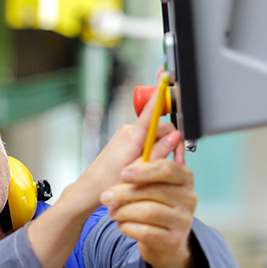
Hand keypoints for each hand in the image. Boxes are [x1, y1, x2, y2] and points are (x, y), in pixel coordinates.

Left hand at [60, 78, 184, 214]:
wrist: (90, 190)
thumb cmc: (109, 183)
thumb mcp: (140, 171)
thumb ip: (159, 152)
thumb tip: (175, 138)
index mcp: (133, 136)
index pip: (152, 109)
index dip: (161, 93)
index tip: (166, 77)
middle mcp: (129, 131)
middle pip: (161, 127)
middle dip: (172, 143)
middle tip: (177, 162)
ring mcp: (127, 135)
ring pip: (155, 135)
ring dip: (163, 148)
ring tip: (160, 168)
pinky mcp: (126, 140)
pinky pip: (146, 139)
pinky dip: (154, 150)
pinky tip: (151, 165)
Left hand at [101, 155, 196, 267]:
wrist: (164, 243)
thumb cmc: (154, 207)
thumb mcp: (151, 187)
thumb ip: (142, 176)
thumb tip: (125, 171)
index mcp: (184, 179)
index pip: (167, 169)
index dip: (143, 171)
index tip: (123, 174)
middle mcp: (188, 199)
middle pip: (153, 191)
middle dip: (124, 193)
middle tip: (106, 197)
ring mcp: (183, 221)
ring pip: (147, 212)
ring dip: (123, 211)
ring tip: (113, 212)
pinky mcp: (173, 240)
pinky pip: (145, 231)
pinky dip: (128, 227)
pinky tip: (122, 225)